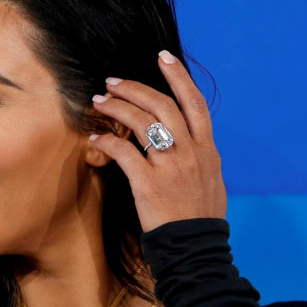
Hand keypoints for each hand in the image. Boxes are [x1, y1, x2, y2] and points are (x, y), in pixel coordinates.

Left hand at [88, 50, 226, 232]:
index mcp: (207, 150)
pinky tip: (95, 140)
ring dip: (117, 108)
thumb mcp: (212, 182)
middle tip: (112, 82)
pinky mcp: (149, 182)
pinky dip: (106, 142)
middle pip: (163, 106)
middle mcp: (191, 152)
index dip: (179, 77)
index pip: (195, 103)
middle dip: (135, 88)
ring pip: (142, 122)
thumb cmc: (200, 218)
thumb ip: (200, 158)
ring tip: (98, 102)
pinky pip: (123, 152)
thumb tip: (192, 144)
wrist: (196, 248)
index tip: (163, 57)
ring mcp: (171, 166)